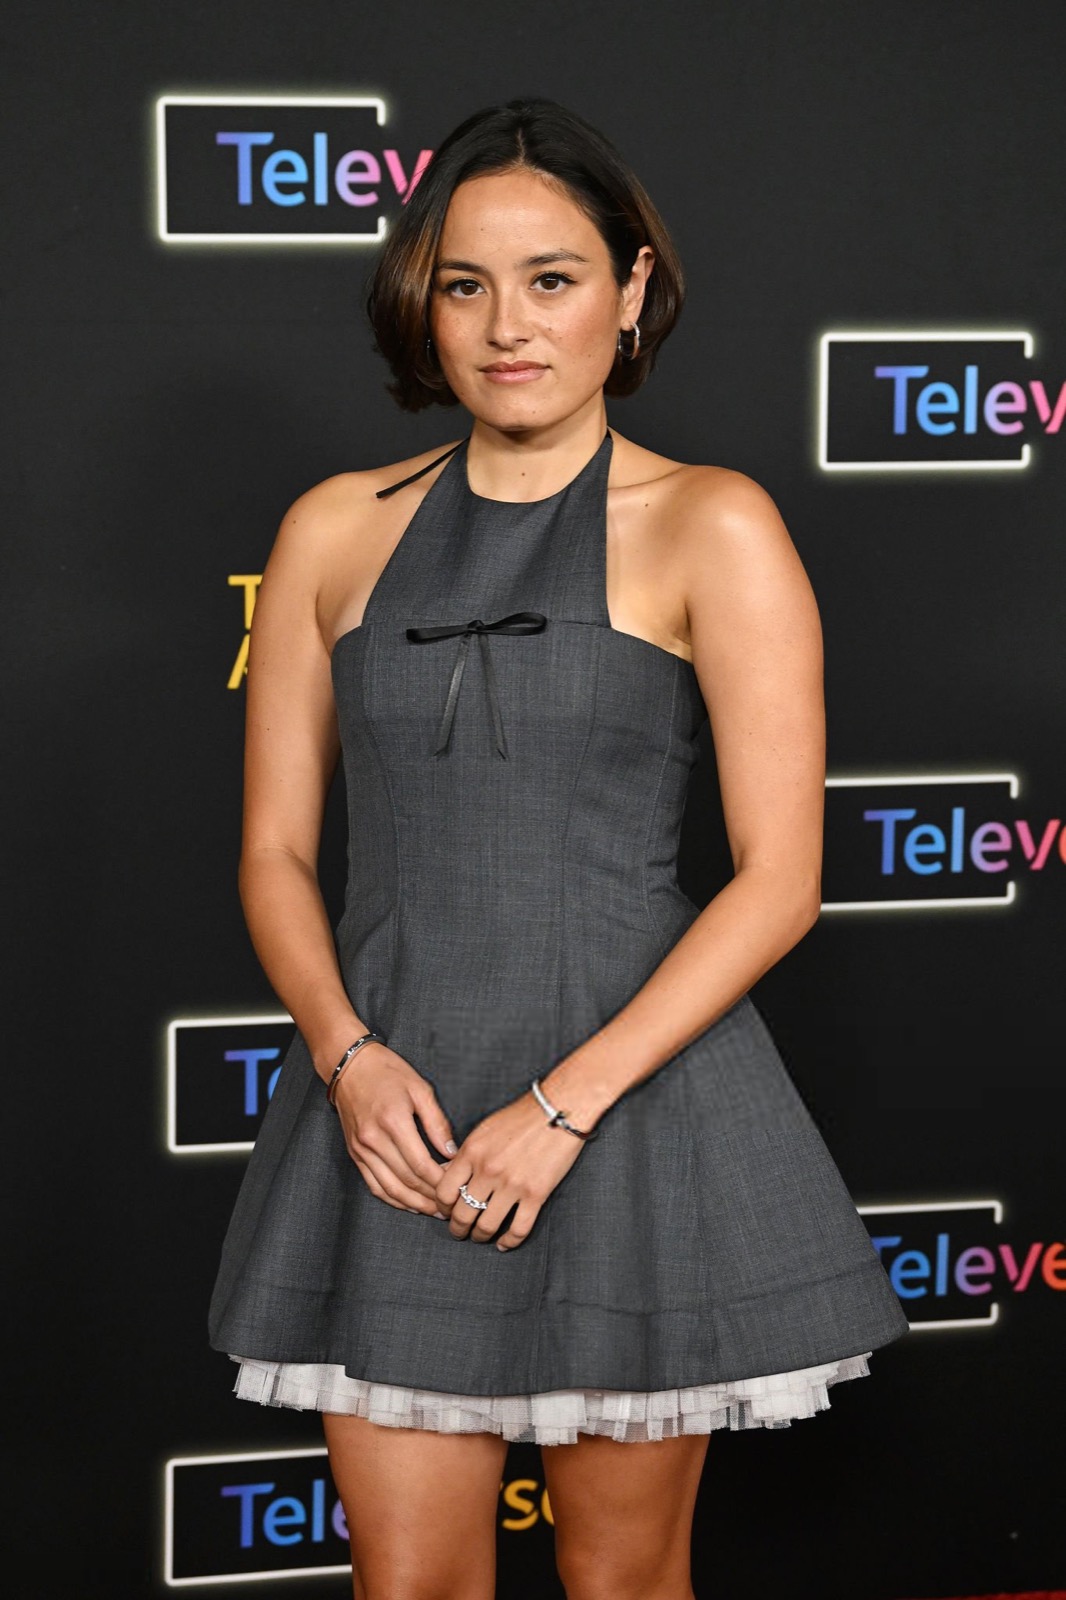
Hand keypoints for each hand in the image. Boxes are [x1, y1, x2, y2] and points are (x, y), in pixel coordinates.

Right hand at [333, 1043, 456, 1217]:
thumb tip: (451, 1152)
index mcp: (394, 1121)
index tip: (459, 1188)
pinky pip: (373, 1185)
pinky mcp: (354, 1153)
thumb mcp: (420, 1088)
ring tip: (435, 1211)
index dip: (442, 1182)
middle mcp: (374, 1139)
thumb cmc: (388, 1072)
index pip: (422, 1165)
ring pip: (390, 1189)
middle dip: (432, 1198)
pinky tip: (409, 1204)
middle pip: (408, 1181)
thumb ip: (437, 1122)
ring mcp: (361, 1149)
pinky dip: (393, 1199)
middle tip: (453, 1206)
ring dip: (414, 1205)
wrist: (349, 1066)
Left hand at [434, 1089, 589, 1250]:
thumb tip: (449, 1176)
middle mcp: (488, 1170)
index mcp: (472, 1152)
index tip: (445, 1212)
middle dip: (457, 1228)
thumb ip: (466, 1154)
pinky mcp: (536, 1194)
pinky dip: (509, 1242)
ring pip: (486, 1226)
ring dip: (480, 1237)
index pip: (444, 1191)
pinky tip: (504, 1244)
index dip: (441, 1207)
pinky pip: (518, 1229)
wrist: (558, 1109)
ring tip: (479, 1237)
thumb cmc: (520, 1116)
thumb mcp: (484, 1130)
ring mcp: (512, 1184)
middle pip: (462, 1213)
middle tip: (459, 1231)